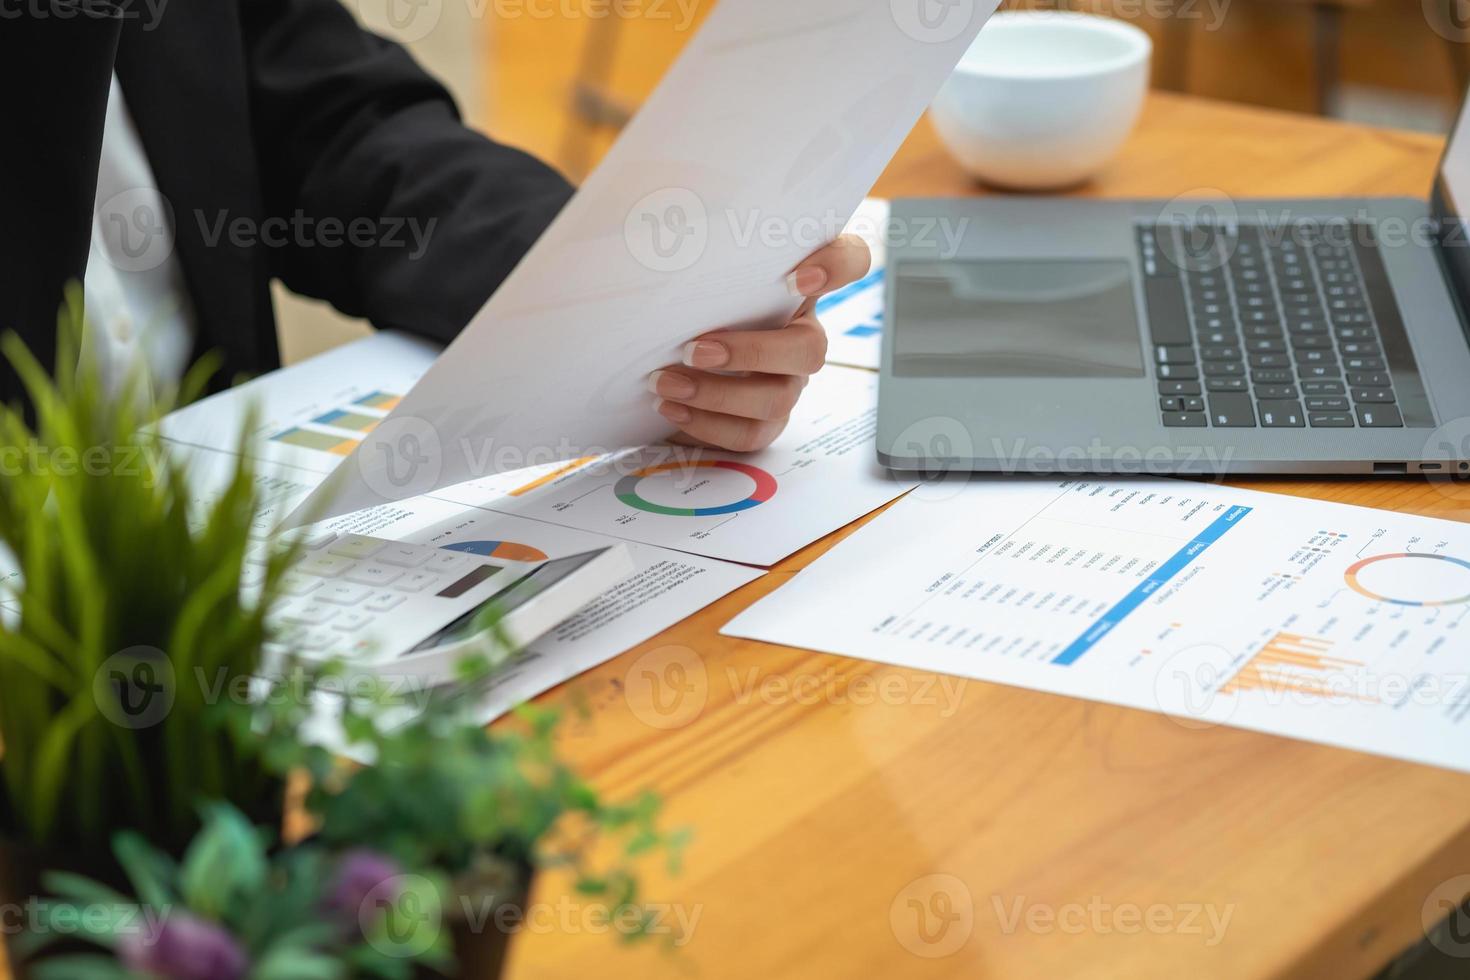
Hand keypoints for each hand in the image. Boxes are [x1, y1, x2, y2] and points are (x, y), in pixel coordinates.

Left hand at [648, 235, 871, 450]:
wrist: (664, 353)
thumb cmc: (688, 297)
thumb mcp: (696, 264)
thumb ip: (697, 241)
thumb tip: (658, 218)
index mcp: (799, 284)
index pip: (851, 259)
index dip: (839, 267)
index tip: (797, 278)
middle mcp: (803, 334)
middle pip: (811, 349)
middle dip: (751, 352)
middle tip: (693, 349)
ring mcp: (789, 381)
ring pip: (777, 398)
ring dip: (717, 393)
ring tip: (666, 382)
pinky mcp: (766, 421)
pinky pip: (750, 433)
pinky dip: (708, 425)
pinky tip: (671, 407)